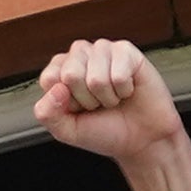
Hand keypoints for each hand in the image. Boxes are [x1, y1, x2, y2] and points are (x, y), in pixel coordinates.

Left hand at [31, 38, 187, 172]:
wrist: (142, 140)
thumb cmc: (106, 132)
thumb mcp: (68, 131)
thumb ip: (47, 114)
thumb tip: (56, 87)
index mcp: (60, 69)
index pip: (49, 79)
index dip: (66, 103)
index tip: (80, 110)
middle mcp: (80, 55)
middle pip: (71, 75)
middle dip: (88, 100)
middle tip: (100, 105)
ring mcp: (103, 50)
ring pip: (96, 77)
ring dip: (108, 97)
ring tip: (115, 98)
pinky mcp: (126, 52)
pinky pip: (119, 75)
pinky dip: (124, 91)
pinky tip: (128, 91)